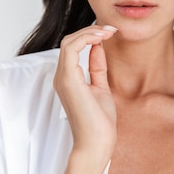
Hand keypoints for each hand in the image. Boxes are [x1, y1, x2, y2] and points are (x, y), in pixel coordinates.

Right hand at [53, 24, 118, 159]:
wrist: (97, 144)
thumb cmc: (99, 122)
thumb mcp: (101, 88)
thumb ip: (97, 67)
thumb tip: (98, 47)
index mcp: (68, 78)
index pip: (73, 47)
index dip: (90, 35)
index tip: (110, 32)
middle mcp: (62, 77)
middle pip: (70, 41)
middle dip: (91, 30)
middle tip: (111, 29)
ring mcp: (63, 78)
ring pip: (69, 41)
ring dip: (89, 32)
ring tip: (108, 31)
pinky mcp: (68, 80)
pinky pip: (71, 49)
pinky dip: (86, 39)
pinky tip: (101, 38)